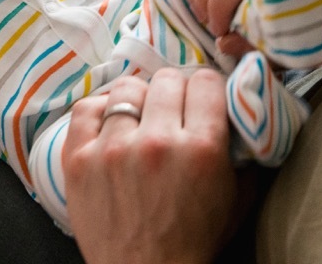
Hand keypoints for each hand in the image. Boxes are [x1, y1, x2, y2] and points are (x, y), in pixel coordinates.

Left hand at [63, 70, 237, 263]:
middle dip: (174, 93)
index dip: (206, 90)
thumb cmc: (193, 241)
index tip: (201, 101)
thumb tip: (237, 110)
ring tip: (140, 120)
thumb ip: (242, 152)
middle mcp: (157, 142)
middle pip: (167, 80)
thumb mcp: (236, 199)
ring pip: (127, 88)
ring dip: (138, 101)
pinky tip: (109, 124)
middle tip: (172, 112)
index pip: (205, 81)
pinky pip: (86, 108)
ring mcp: (113, 149)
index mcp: (202, 149)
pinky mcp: (79, 159)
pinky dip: (99, 110)